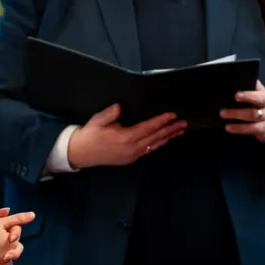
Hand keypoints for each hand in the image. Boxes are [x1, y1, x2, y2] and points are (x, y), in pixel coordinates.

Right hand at [66, 104, 186, 168]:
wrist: (80, 153)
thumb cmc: (90, 135)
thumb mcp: (98, 121)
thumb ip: (110, 114)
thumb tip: (119, 106)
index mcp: (126, 138)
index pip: (148, 128)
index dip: (161, 121)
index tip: (172, 115)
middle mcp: (132, 148)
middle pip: (156, 137)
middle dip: (171, 130)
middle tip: (184, 123)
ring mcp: (132, 155)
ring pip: (155, 145)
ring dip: (168, 138)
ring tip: (179, 131)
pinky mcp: (130, 159)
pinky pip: (149, 150)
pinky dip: (158, 144)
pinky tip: (164, 140)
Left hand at [220, 80, 264, 143]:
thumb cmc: (263, 104)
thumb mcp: (260, 93)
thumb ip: (251, 86)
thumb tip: (236, 77)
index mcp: (264, 97)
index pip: (258, 96)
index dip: (248, 96)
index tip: (236, 95)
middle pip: (253, 112)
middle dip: (237, 112)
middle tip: (222, 111)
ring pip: (252, 124)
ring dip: (237, 123)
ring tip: (224, 120)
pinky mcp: (263, 131)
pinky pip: (251, 131)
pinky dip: (239, 129)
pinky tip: (229, 128)